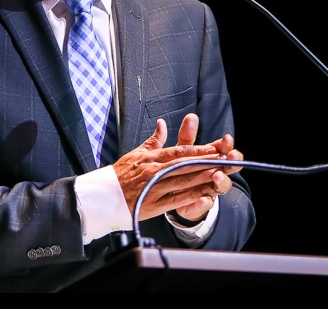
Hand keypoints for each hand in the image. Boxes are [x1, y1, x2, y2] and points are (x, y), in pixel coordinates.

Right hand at [113, 117, 240, 221]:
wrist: (104, 196)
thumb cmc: (121, 174)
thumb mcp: (136, 153)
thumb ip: (153, 140)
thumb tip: (162, 124)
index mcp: (150, 158)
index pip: (178, 151)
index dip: (198, 150)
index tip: (214, 148)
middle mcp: (153, 171)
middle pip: (183, 164)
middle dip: (205, 161)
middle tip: (223, 158)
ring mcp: (154, 188)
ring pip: (182, 181)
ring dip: (202, 177)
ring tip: (218, 173)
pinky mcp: (153, 205)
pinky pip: (175, 200)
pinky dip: (190, 197)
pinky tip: (204, 195)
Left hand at [173, 113, 243, 222]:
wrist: (174, 196)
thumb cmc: (182, 169)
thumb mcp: (182, 151)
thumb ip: (187, 135)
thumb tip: (191, 116)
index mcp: (211, 159)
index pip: (224, 150)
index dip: (226, 145)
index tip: (227, 138)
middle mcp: (215, 174)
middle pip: (229, 167)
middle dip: (231, 162)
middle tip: (231, 157)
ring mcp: (210, 190)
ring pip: (222, 186)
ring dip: (221, 181)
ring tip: (217, 175)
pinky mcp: (199, 205)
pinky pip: (204, 205)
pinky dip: (204, 202)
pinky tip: (203, 199)